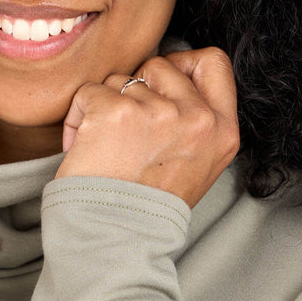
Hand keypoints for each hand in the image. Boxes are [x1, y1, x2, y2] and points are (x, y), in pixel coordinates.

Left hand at [56, 48, 239, 207]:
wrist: (115, 238)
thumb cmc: (146, 206)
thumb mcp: (197, 165)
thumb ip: (194, 123)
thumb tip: (166, 78)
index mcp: (222, 131)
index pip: (213, 62)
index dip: (181, 63)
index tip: (159, 84)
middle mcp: (197, 118)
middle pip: (159, 65)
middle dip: (135, 89)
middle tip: (126, 131)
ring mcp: (159, 112)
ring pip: (120, 79)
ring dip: (105, 107)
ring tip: (106, 149)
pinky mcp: (117, 112)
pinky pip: (89, 92)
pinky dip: (79, 117)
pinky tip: (85, 148)